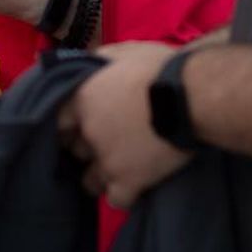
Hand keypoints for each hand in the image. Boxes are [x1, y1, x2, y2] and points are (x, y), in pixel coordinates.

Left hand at [59, 42, 192, 207]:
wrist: (191, 97)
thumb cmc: (160, 69)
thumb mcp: (127, 51)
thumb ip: (103, 58)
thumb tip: (91, 61)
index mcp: (83, 99)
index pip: (59, 121)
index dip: (71, 125)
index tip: (80, 127)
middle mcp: (89, 132)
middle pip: (77, 150)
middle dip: (89, 148)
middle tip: (108, 144)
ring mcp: (106, 160)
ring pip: (90, 181)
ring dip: (101, 177)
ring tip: (119, 170)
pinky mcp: (128, 182)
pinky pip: (117, 200)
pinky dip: (125, 195)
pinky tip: (135, 187)